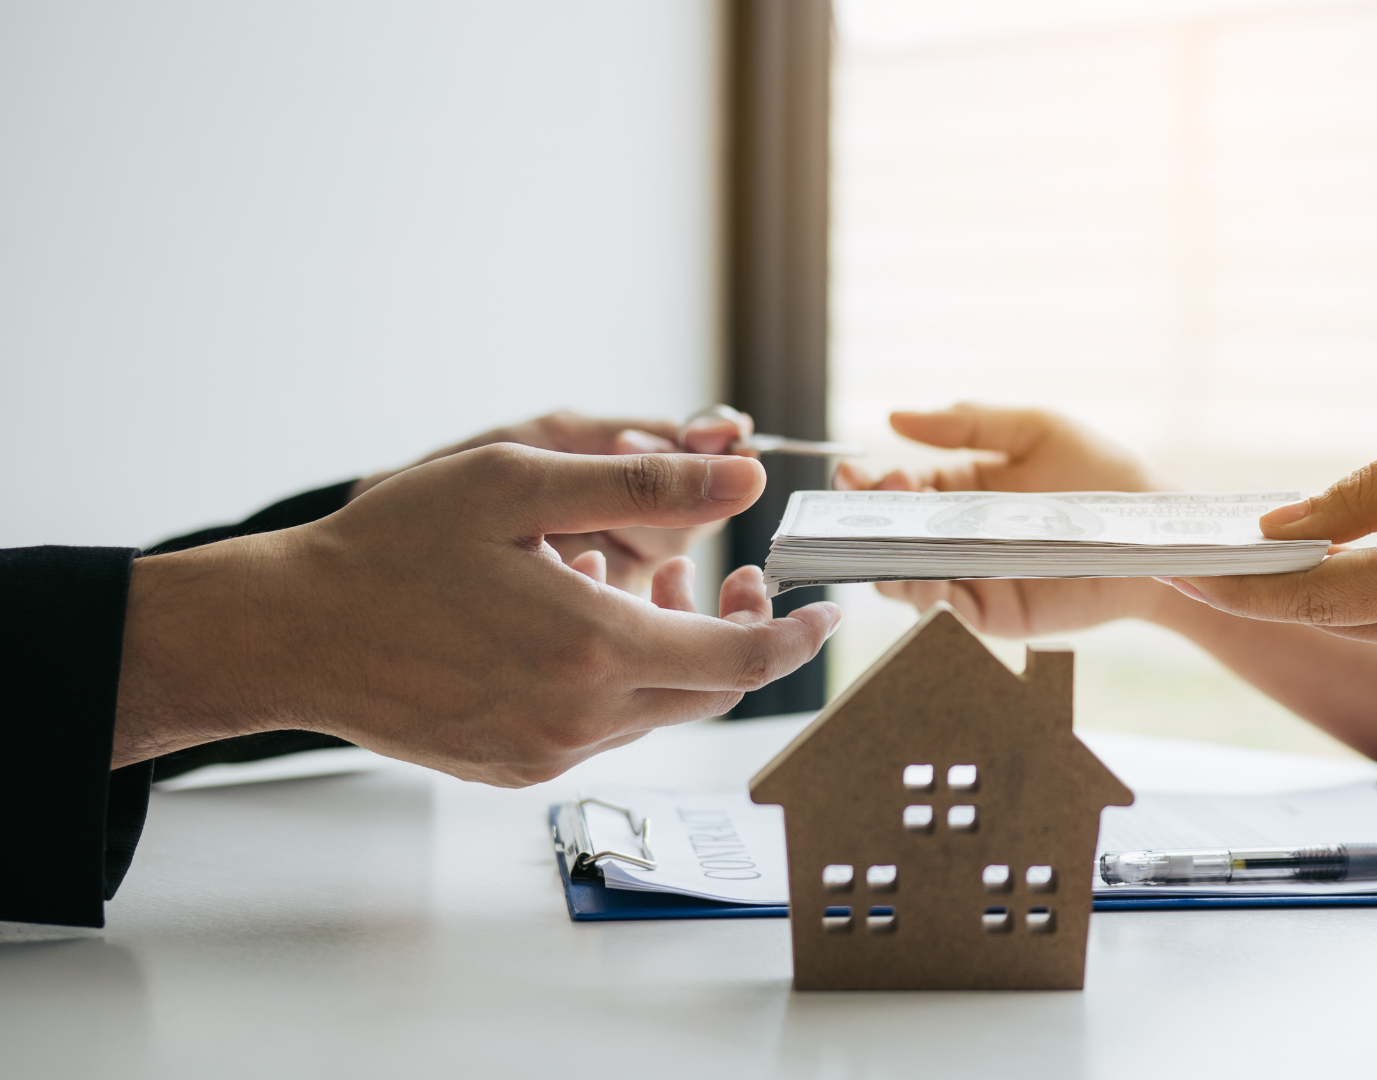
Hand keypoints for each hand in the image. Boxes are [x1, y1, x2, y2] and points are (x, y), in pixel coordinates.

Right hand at [115, 445, 839, 784]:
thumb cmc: (393, 550)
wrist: (291, 634)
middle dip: (741, 634)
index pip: (744, 661)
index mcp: (593, 649)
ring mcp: (546, 752)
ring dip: (671, 647)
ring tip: (625, 576)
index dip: (798, 635)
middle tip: (731, 572)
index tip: (826, 609)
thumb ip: (643, 485)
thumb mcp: (516, 485)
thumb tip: (745, 478)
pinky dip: (617, 676)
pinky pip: (603, 725)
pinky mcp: (516, 767)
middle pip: (711, 691)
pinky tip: (573, 618)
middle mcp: (579, 718)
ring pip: (658, 707)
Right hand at [837, 404, 1178, 634]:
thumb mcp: (1035, 429)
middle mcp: (958, 535)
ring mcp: (971, 578)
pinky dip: (924, 597)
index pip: (899, 487)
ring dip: (888, 562)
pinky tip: (924, 578)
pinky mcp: (991, 615)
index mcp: (961, 489)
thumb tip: (893, 416)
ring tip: (892, 544)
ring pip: (905, 577)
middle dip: (869, 522)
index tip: (857, 477)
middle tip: (872, 506)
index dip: (872, 484)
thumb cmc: (1102, 474)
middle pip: (891, 535)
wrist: (1152, 534)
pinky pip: (943, 612)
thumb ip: (967, 421)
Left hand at [1165, 418, 1376, 672]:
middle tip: (1174, 551)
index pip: (1318, 595)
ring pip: (1352, 625)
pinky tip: (1302, 563)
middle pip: (1324, 618)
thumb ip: (1360, 495)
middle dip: (1248, 589)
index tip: (1176, 567)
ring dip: (1292, 593)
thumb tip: (1273, 528)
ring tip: (1219, 552)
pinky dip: (1344, 595)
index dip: (1240, 586)